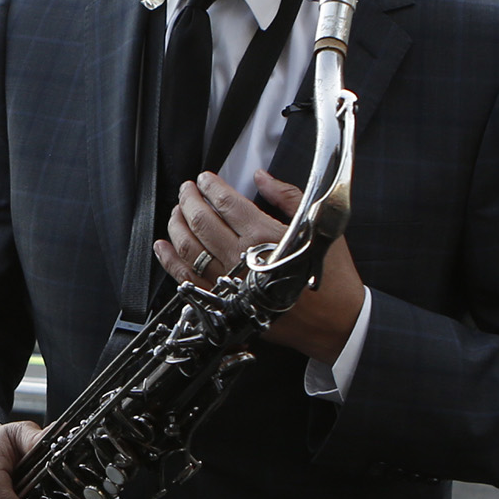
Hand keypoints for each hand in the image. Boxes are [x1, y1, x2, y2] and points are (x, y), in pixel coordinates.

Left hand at [156, 172, 363, 362]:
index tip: (206, 179)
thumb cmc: (330, 276)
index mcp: (265, 235)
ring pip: (189, 248)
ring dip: (177, 225)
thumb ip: (287, 196)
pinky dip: (170, 262)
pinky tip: (164, 247)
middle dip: (189, 200)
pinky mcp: (224, 302)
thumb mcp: (318, 226)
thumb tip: (262, 177)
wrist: (334, 321)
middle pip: (201, 221)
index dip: (211, 186)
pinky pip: (187, 279)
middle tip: (187, 189)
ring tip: (177, 212)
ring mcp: (229, 282)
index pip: (226, 202)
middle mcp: (242, 257)